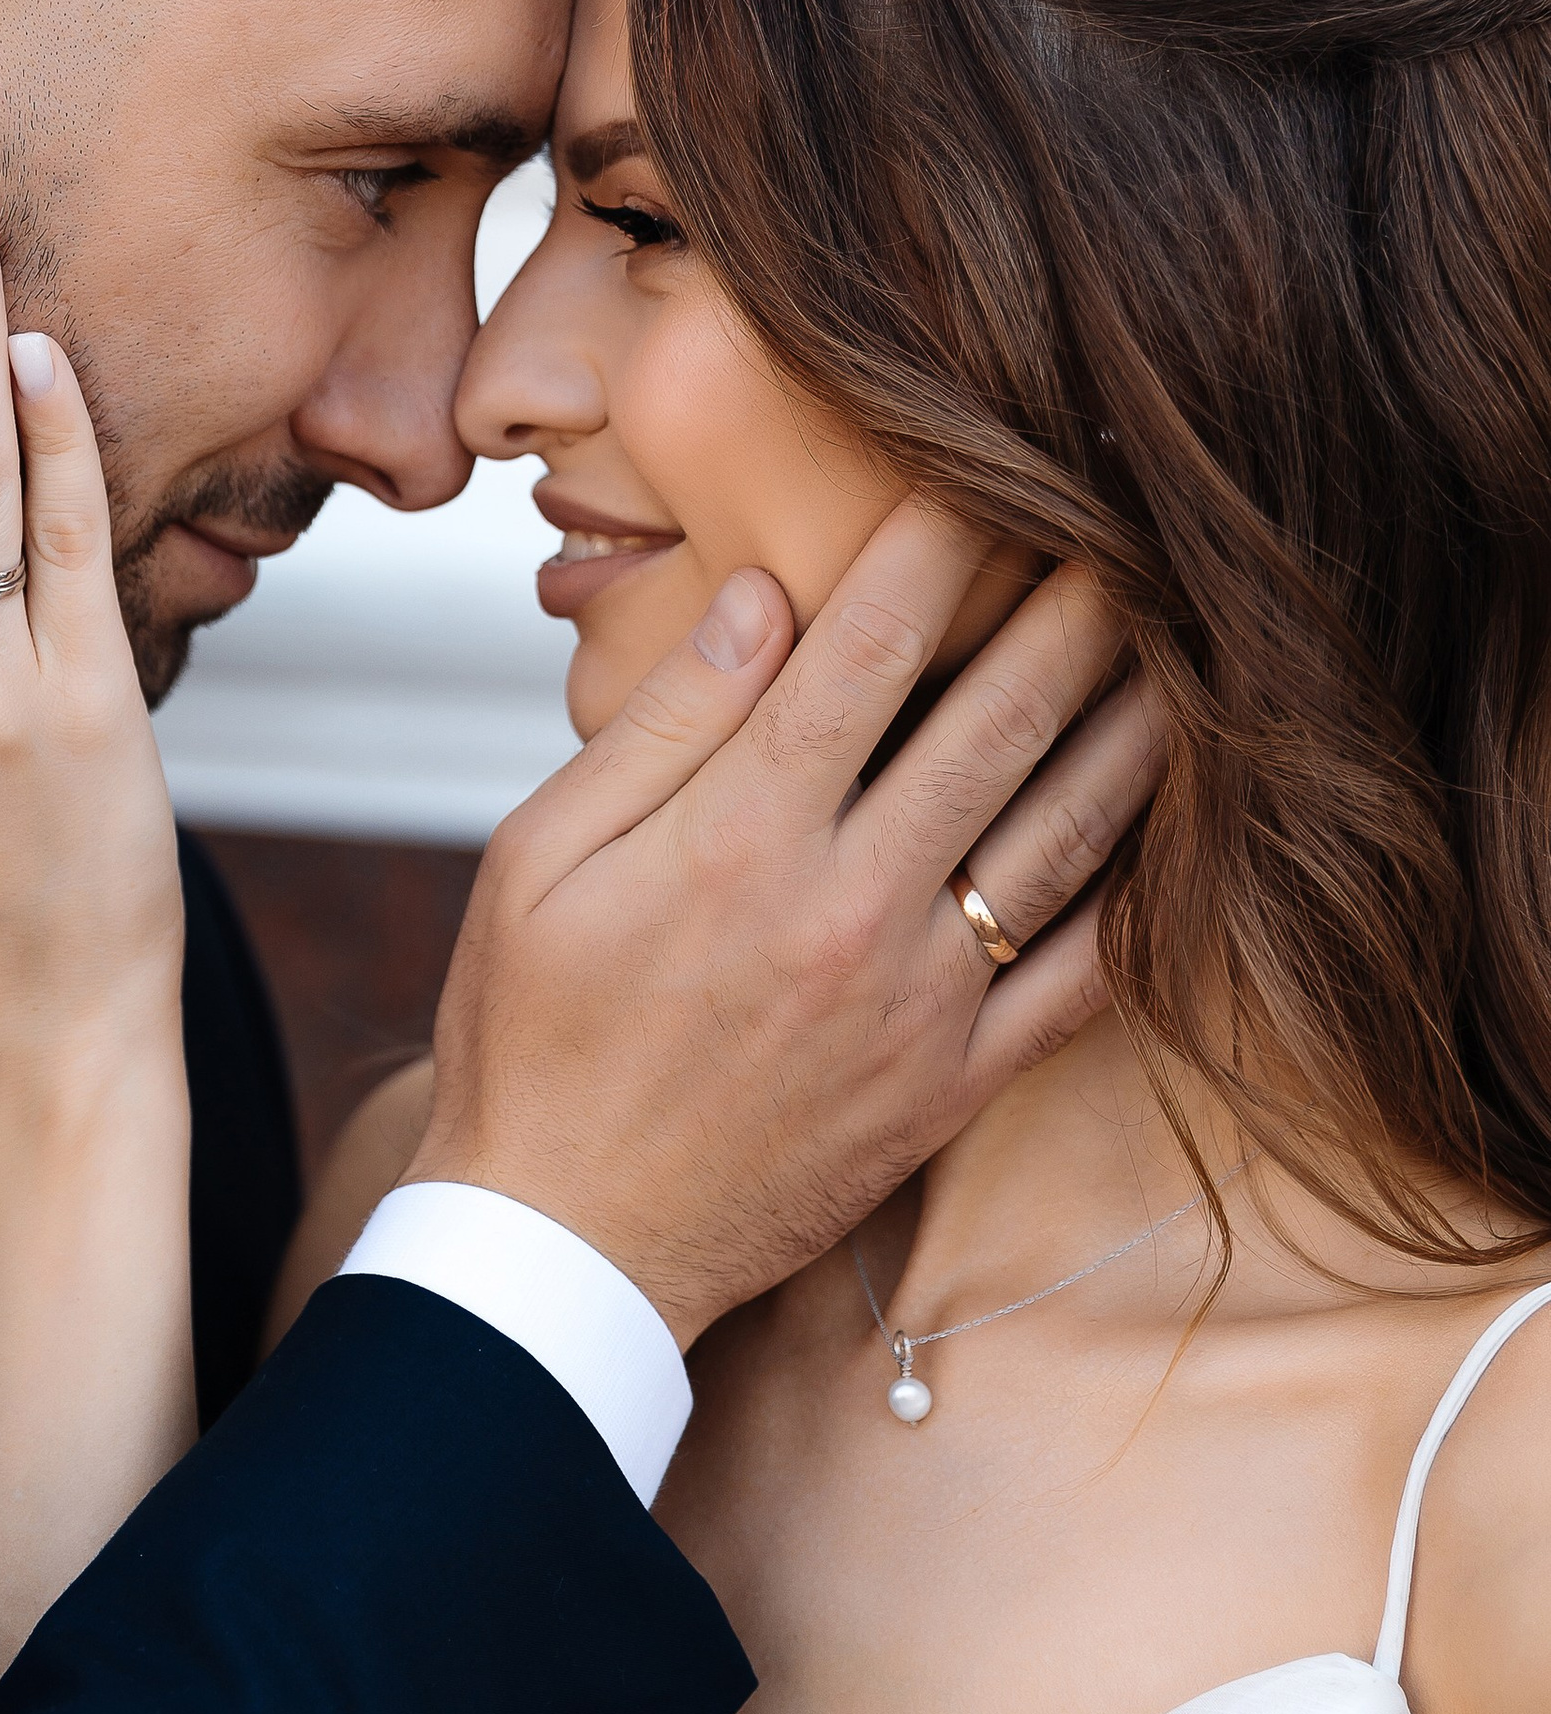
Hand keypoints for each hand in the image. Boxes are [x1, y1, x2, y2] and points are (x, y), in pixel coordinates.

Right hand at [417, 502, 1161, 1348]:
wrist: (568, 1246)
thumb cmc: (532, 1037)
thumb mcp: (540, 859)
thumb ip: (664, 725)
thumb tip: (765, 598)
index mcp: (740, 836)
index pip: (868, 647)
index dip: (937, 542)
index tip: (981, 467)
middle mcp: (849, 906)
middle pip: (997, 720)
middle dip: (1072, 608)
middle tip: (1127, 525)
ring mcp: (917, 1002)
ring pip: (1064, 835)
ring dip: (1131, 726)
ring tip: (1180, 647)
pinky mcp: (951, 1085)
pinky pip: (1078, 981)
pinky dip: (1140, 899)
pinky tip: (1174, 828)